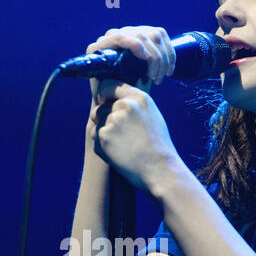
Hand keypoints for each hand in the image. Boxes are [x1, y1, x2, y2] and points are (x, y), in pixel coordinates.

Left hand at [83, 26, 185, 195]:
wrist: (160, 170)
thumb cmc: (158, 146)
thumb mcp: (152, 116)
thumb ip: (134, 104)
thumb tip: (114, 99)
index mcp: (139, 98)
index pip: (109, 85)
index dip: (103, 93)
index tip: (102, 101)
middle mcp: (124, 105)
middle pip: (101, 108)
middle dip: (104, 119)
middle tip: (121, 136)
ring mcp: (113, 120)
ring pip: (97, 124)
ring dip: (104, 134)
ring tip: (123, 146)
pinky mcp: (103, 136)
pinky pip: (96, 139)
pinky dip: (103, 147)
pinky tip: (118, 154)